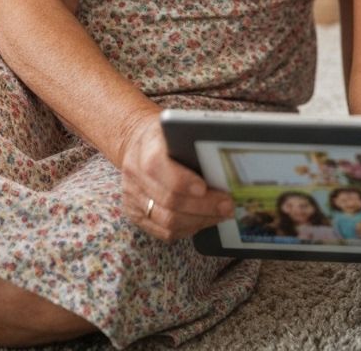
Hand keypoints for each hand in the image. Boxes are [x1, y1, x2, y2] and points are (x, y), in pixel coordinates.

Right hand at [118, 112, 234, 241]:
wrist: (140, 144)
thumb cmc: (167, 136)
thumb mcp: (177, 128)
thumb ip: (195, 139)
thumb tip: (225, 156)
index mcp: (145, 146)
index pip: (157, 166)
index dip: (181, 180)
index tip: (204, 187)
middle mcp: (134, 174)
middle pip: (168, 200)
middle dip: (203, 206)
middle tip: (227, 205)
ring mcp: (132, 198)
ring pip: (167, 221)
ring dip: (200, 220)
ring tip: (221, 214)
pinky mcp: (135, 215)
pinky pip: (163, 232)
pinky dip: (188, 228)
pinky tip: (204, 220)